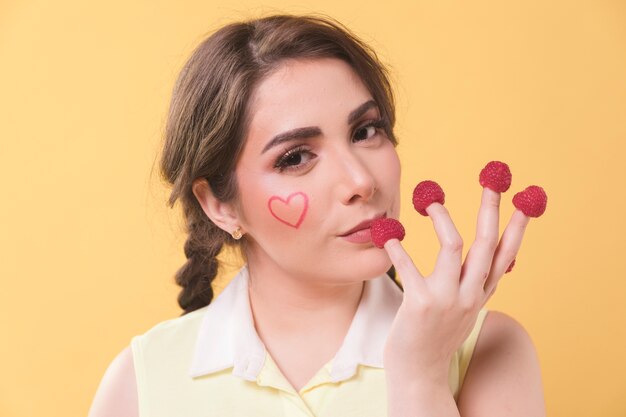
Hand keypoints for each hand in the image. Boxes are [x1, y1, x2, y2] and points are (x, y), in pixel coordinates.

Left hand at [382, 187, 529, 383]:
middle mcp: (470, 295)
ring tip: (430, 202)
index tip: (525, 201)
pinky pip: (409, 267)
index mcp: (480, 294)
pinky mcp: (421, 303)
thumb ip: (475, 284)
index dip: (517, 228)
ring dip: (443, 219)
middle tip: (492, 181)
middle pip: (487, 244)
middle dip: (491, 210)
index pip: (506, 256)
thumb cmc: (436, 335)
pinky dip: (398, 248)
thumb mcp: (464, 310)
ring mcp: (448, 299)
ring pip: (454, 246)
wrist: (419, 371)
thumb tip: (492, 263)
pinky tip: (388, 235)